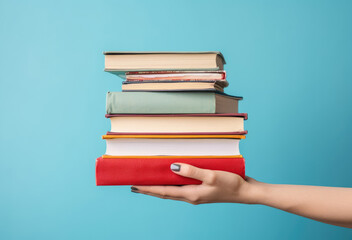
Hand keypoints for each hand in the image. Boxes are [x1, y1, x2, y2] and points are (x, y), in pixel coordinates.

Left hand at [131, 163, 257, 204]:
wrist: (246, 192)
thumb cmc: (231, 184)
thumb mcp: (211, 176)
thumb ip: (192, 171)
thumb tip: (173, 167)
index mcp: (191, 195)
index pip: (164, 191)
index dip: (148, 189)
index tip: (134, 186)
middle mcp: (191, 196)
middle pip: (165, 192)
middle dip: (149, 189)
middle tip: (135, 185)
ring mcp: (196, 193)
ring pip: (172, 190)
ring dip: (159, 186)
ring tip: (149, 181)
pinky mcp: (202, 189)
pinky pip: (182, 186)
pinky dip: (172, 183)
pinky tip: (172, 176)